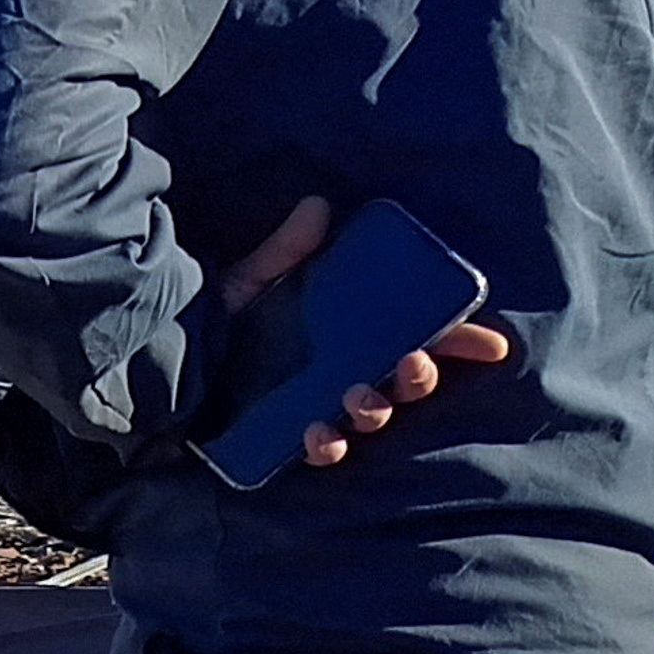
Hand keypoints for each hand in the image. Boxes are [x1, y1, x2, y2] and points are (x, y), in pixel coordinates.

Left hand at [222, 197, 513, 469]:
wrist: (163, 357)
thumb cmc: (219, 320)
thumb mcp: (253, 280)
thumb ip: (287, 249)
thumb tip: (318, 205)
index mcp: (352, 333)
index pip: (421, 336)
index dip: (459, 341)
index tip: (490, 343)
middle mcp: (346, 370)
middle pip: (406, 382)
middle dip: (420, 376)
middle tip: (410, 364)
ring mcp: (322, 404)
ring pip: (372, 416)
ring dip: (376, 409)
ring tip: (359, 397)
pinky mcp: (289, 433)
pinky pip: (322, 448)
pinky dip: (328, 443)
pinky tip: (320, 432)